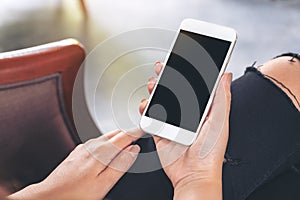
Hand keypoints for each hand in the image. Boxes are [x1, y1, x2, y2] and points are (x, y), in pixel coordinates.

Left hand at [8, 129, 142, 199]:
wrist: (51, 195)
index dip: (136, 132)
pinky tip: (109, 149)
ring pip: (106, 137)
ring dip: (118, 136)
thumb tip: (133, 149)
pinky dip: (108, 141)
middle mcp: (92, 146)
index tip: (144, 128)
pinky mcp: (78, 152)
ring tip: (127, 139)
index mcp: (101, 152)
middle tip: (139, 132)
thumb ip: (121, 164)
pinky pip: (97, 142)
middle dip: (128, 132)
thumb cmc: (76, 193)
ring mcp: (84, 148)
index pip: (124, 136)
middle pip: (115, 133)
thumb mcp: (104, 183)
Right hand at [139, 62, 231, 199]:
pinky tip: (146, 103)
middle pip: (175, 91)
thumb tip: (226, 74)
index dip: (187, 72)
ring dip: (155, 90)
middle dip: (167, 77)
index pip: (194, 86)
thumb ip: (221, 97)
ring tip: (153, 83)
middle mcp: (187, 115)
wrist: (194, 174)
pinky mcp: (161, 132)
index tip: (183, 59)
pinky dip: (145, 109)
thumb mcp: (219, 120)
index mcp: (202, 110)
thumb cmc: (210, 152)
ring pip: (161, 101)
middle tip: (163, 66)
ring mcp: (173, 123)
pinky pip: (150, 117)